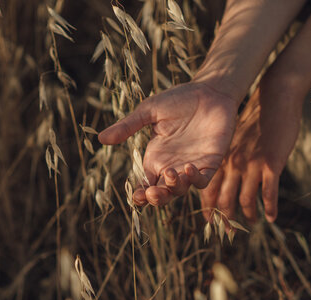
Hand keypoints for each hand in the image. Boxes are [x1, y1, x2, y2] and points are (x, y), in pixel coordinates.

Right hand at [98, 82, 236, 205]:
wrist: (210, 90)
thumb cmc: (179, 99)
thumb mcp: (149, 111)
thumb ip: (127, 127)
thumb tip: (100, 138)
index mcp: (155, 157)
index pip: (145, 184)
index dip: (140, 195)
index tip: (136, 196)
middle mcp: (172, 166)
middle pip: (162, 194)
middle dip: (156, 198)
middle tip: (152, 193)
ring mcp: (191, 166)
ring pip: (181, 191)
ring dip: (174, 189)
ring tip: (171, 174)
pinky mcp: (210, 163)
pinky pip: (202, 180)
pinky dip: (195, 180)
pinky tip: (188, 167)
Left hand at [199, 77, 302, 222]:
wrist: (273, 101)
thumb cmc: (252, 122)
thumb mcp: (232, 142)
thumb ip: (226, 160)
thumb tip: (221, 181)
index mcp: (220, 159)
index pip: (207, 190)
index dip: (208, 208)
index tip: (210, 223)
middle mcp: (231, 164)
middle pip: (223, 199)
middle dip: (225, 218)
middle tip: (229, 232)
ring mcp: (250, 164)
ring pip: (245, 199)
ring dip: (247, 216)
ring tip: (252, 225)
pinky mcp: (270, 163)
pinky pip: (268, 192)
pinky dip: (270, 207)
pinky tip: (272, 217)